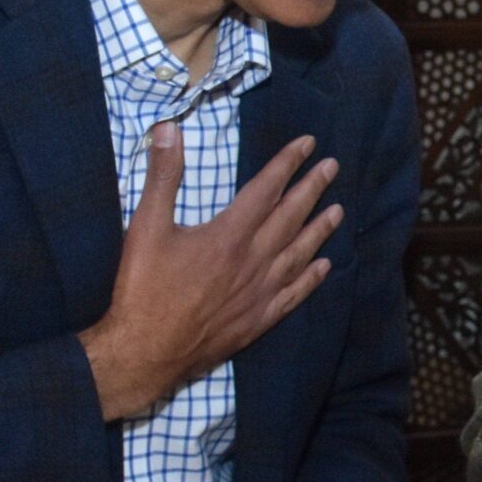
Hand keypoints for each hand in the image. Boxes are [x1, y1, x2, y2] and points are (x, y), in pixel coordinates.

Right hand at [80, 126, 341, 420]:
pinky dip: (311, 278)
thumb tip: (169, 129)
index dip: (288, 164)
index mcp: (229, 235)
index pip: (267, 189)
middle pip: (291, 217)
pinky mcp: (258, 320)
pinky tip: (324, 267)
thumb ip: (162, 177)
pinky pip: (294, 294)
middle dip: (312, 188)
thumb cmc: (143, 289)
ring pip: (299, 254)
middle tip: (333, 168)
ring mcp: (259, 293)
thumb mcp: (146, 226)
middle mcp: (253, 261)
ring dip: (320, 230)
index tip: (309, 144)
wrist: (145, 351)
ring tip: (338, 211)